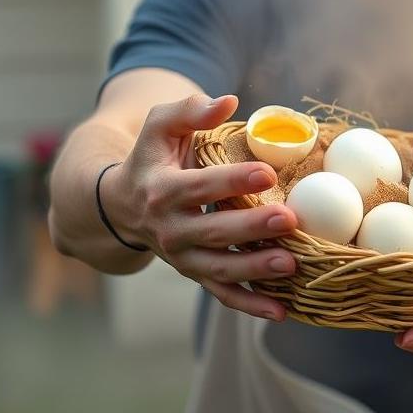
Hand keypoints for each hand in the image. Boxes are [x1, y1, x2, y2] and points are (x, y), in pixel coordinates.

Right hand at [100, 93, 298, 320]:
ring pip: (219, 269)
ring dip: (256, 270)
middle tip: (289, 219)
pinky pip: (222, 293)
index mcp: (161, 190)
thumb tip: (228, 101)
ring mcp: (181, 256)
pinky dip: (250, 305)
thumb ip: (189, 110)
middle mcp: (169, 229)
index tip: (267, 172)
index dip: (232, 180)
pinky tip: (283, 311)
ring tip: (292, 264)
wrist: (120, 206)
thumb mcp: (159, 125)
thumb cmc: (151, 157)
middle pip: (213, 232)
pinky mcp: (194, 274)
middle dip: (252, 227)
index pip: (200, 186)